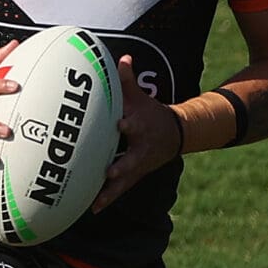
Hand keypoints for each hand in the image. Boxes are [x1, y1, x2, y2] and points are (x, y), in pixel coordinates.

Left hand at [92, 54, 182, 210]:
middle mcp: (140, 149)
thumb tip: (123, 57)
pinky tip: (92, 209)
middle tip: (109, 172)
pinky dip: (106, 199)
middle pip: (131, 159)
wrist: (175, 135)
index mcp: (141, 127)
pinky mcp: (133, 176)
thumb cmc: (151, 113)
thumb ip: (128, 80)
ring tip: (95, 202)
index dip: (128, 124)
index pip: (135, 124)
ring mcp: (138, 165)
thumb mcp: (142, 97)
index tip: (121, 124)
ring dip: (110, 191)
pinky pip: (118, 190)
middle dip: (120, 166)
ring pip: (123, 181)